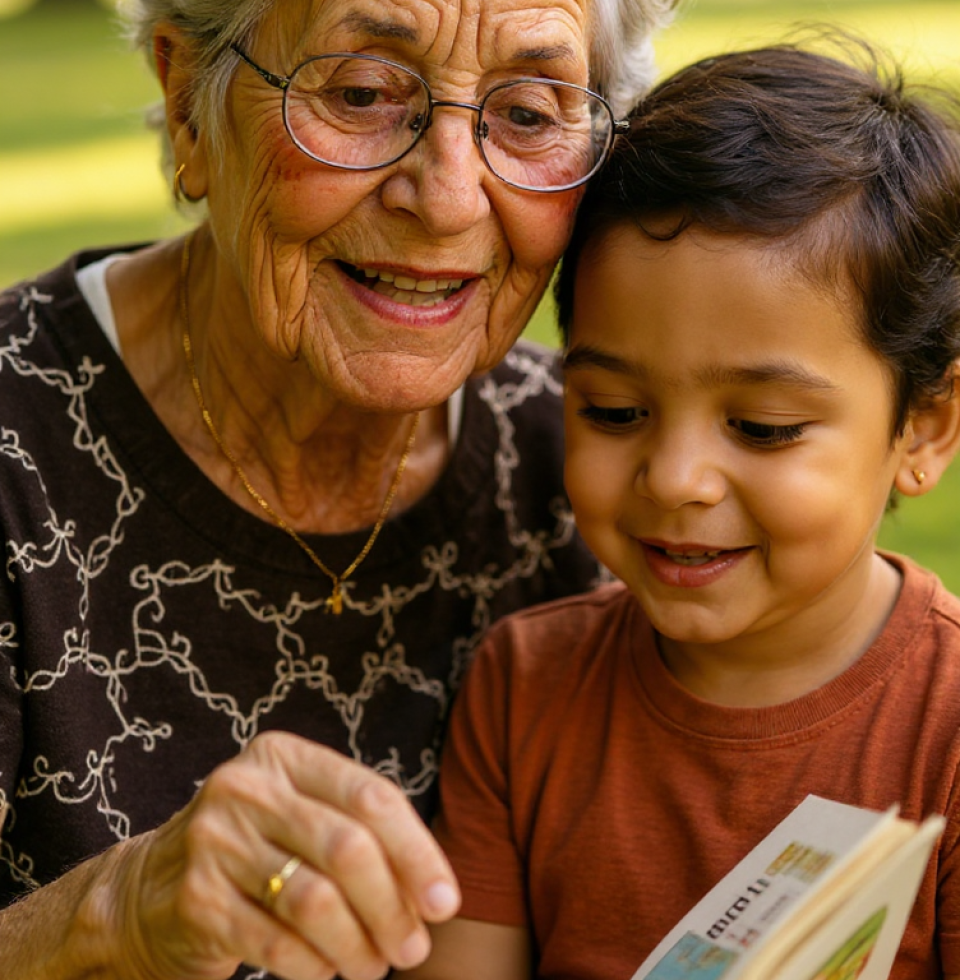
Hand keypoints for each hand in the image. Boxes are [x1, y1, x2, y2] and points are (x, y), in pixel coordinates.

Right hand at [117, 731, 460, 979]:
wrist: (150, 891)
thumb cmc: (258, 851)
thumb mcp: (305, 819)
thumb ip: (365, 838)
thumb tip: (436, 898)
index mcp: (283, 755)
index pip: (371, 797)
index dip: (418, 853)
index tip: (445, 904)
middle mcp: (246, 788)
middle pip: (349, 848)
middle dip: (393, 908)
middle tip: (412, 948)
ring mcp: (214, 841)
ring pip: (317, 901)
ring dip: (359, 945)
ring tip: (373, 966)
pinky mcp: (195, 901)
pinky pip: (278, 944)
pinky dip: (315, 966)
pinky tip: (325, 970)